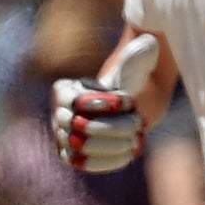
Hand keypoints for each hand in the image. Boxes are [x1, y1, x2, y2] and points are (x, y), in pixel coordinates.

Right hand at [51, 36, 159, 175]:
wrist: (140, 99)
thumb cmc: (136, 77)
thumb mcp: (137, 62)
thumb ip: (136, 54)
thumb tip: (146, 42)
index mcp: (65, 90)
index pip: (72, 102)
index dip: (99, 105)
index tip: (127, 102)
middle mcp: (59, 113)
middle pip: (78, 127)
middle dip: (111, 127)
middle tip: (137, 122)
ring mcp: (65, 135)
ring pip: (79, 147)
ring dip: (111, 145)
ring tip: (134, 138)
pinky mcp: (76, 153)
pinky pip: (82, 163)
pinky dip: (106, 160)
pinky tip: (129, 153)